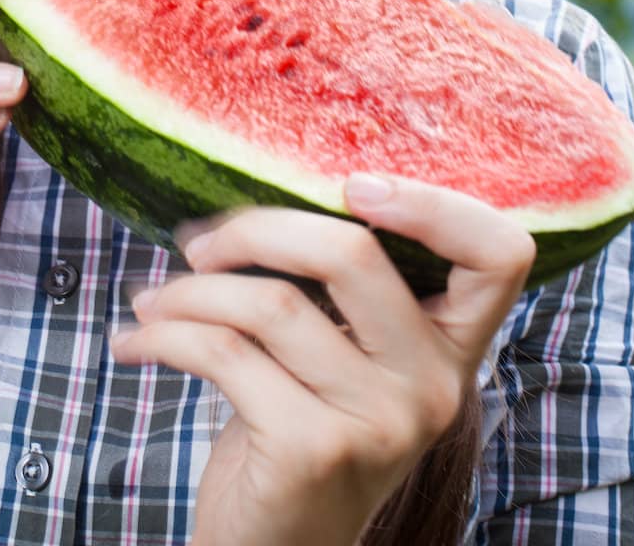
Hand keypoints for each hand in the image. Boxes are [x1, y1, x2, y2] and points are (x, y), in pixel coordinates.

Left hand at [109, 174, 535, 545]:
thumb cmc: (297, 430)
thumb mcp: (340, 359)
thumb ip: (337, 289)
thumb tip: (253, 184)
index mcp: (451, 347)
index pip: (499, 253)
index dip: (436, 204)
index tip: (352, 185)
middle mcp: (434, 384)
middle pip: (353, 251)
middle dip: (255, 228)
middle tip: (198, 242)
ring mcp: (381, 421)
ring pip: (272, 301)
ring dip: (190, 290)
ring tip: (153, 299)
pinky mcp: (314, 448)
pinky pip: (225, 353)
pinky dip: (164, 335)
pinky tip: (134, 341)